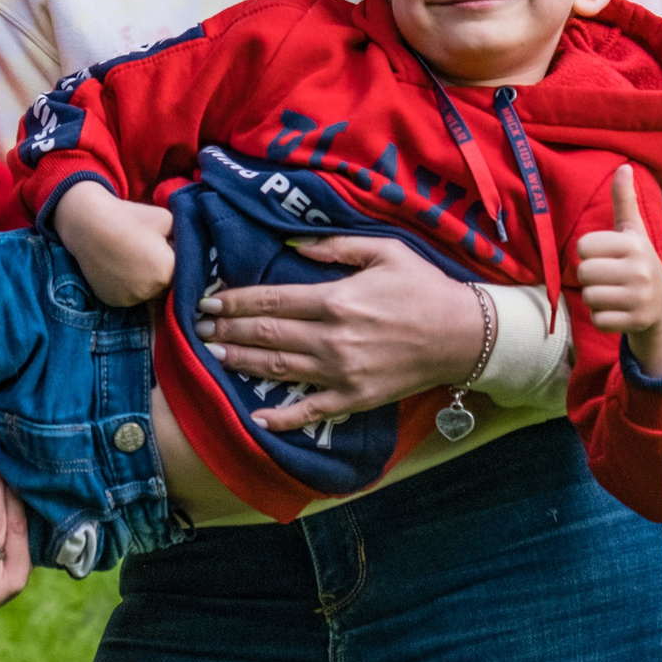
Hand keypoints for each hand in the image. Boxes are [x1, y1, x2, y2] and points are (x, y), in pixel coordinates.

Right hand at [50, 179, 174, 307]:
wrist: (88, 223)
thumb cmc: (129, 217)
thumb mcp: (167, 218)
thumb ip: (185, 236)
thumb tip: (190, 248)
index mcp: (167, 271)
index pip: (186, 271)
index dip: (178, 257)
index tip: (168, 245)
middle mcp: (150, 291)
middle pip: (168, 285)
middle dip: (164, 270)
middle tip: (149, 250)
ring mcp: (130, 299)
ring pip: (149, 293)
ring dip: (147, 281)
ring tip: (133, 258)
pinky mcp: (114, 301)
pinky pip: (130, 296)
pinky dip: (129, 286)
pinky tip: (121, 268)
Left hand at [194, 236, 481, 432]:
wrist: (463, 335)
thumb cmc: (424, 287)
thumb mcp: (384, 250)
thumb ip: (336, 246)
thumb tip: (292, 244)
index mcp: (336, 300)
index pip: (271, 300)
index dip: (235, 301)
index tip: (209, 301)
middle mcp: (332, 338)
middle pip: (266, 335)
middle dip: (228, 331)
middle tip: (198, 329)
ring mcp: (341, 373)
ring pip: (278, 370)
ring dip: (241, 363)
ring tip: (213, 355)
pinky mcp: (354, 399)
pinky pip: (311, 411)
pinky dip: (281, 417)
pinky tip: (256, 416)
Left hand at [575, 167, 661, 378]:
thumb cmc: (638, 261)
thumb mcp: (634, 231)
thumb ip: (625, 201)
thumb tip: (624, 166)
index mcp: (635, 244)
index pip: (583, 246)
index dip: (589, 252)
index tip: (606, 256)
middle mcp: (640, 270)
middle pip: (583, 273)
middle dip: (590, 276)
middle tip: (608, 277)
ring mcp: (640, 298)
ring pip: (589, 297)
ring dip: (595, 297)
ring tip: (613, 292)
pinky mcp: (636, 322)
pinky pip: (598, 320)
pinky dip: (602, 317)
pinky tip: (618, 310)